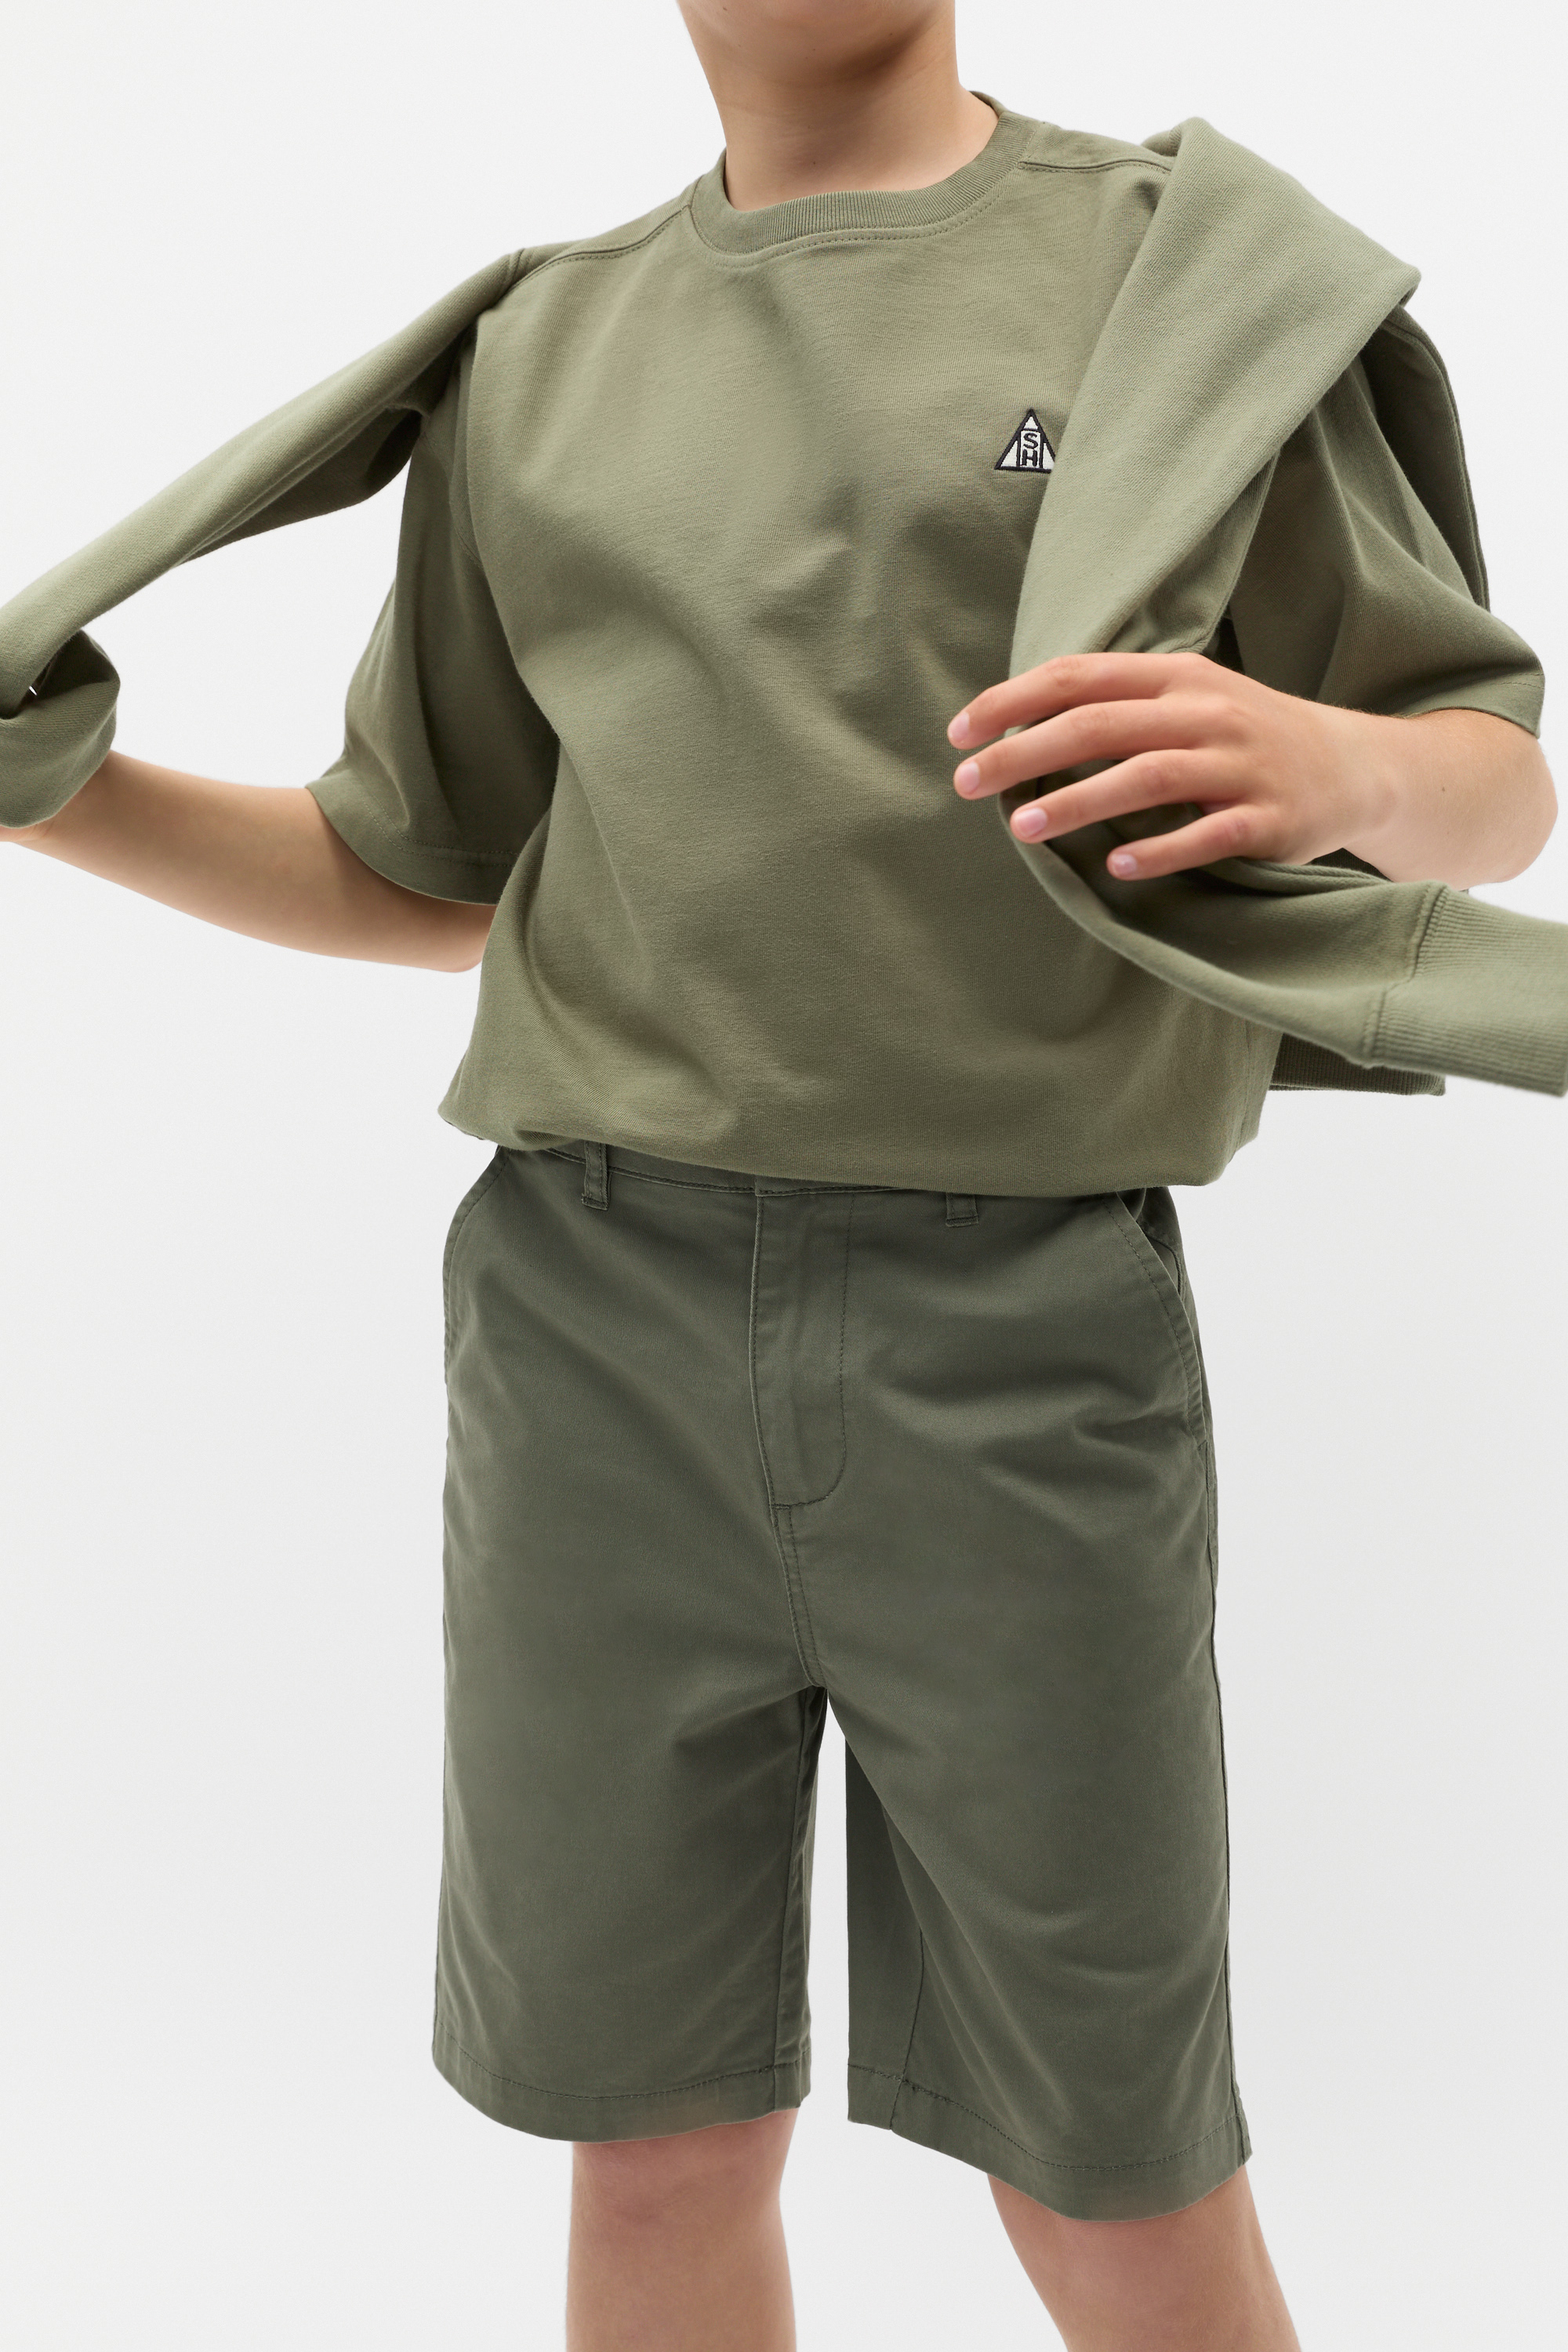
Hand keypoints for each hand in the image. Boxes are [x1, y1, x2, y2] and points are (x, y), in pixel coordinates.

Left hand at [948, 650, 1391, 880]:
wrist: (1353, 767)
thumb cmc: (1246, 737)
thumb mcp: (1189, 699)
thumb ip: (1118, 704)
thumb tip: (1019, 724)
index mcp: (1177, 676)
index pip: (1078, 678)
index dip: (1012, 702)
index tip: (958, 733)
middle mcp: (1207, 711)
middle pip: (1099, 725)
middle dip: (1023, 754)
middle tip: (966, 784)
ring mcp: (1241, 763)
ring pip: (1147, 774)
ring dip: (1077, 801)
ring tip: (1022, 828)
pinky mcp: (1269, 817)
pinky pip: (1208, 833)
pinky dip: (1161, 849)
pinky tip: (1117, 867)